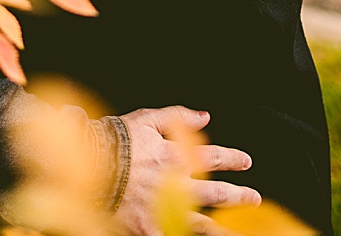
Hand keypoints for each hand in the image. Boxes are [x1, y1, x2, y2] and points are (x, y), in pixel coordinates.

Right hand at [114, 106, 259, 235]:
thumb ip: (178, 116)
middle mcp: (176, 184)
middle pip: (217, 192)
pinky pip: (174, 235)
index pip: (214, 157)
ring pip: (202, 222)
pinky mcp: (149, 227)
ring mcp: (163, 208)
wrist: (87, 164)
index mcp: (177, 156)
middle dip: (239, 195)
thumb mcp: (146, 118)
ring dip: (222, 226)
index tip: (246, 161)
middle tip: (254, 197)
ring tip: (237, 231)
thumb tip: (204, 117)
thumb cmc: (115, 140)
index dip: (233, 159)